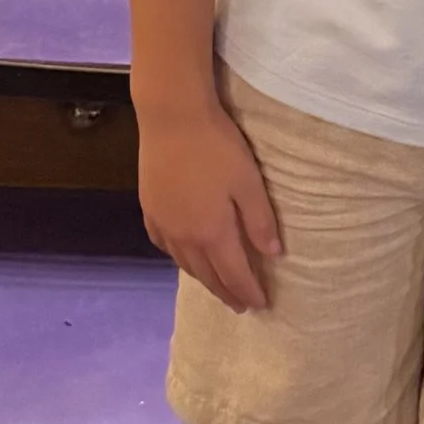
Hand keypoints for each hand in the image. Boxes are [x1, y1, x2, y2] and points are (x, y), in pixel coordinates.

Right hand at [137, 96, 280, 312]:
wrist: (171, 117)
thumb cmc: (217, 146)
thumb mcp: (248, 182)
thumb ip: (260, 221)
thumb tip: (273, 255)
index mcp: (212, 232)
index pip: (234, 274)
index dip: (248, 292)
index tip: (261, 305)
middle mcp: (184, 236)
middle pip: (207, 275)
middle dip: (226, 292)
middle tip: (240, 305)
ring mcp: (163, 224)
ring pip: (184, 264)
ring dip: (203, 279)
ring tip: (216, 285)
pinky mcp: (149, 209)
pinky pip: (165, 246)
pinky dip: (179, 258)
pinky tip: (183, 255)